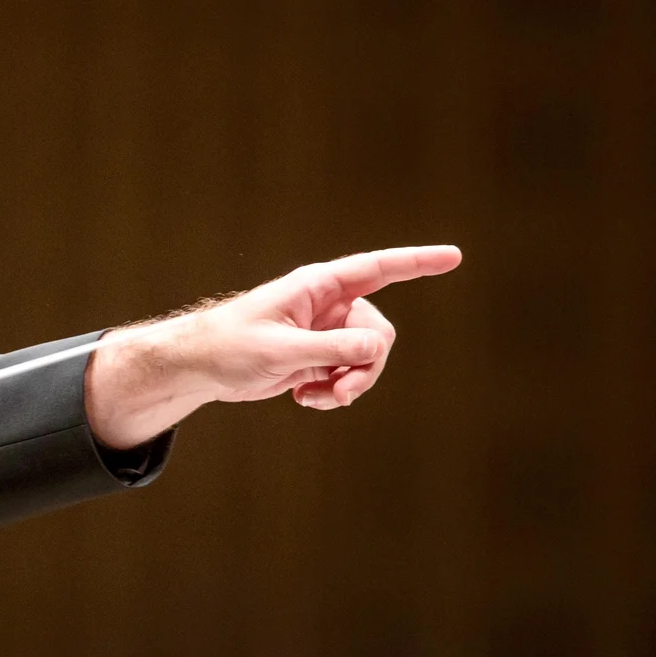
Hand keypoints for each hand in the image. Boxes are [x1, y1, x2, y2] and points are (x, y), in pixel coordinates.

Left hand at [86, 245, 462, 447]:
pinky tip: (304, 400)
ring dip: (349, 384)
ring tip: (317, 399)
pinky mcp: (317, 357)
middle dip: (366, 366)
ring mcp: (325, 332)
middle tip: (340, 392)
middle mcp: (328, 305)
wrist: (200, 368)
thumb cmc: (230, 346)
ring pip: (366, 358)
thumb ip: (330, 347)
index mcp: (319, 286)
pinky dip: (333, 392)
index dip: (418, 262)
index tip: (455, 256)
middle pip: (378, 332)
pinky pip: (347, 375)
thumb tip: (378, 346)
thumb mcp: (281, 349)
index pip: (378, 269)